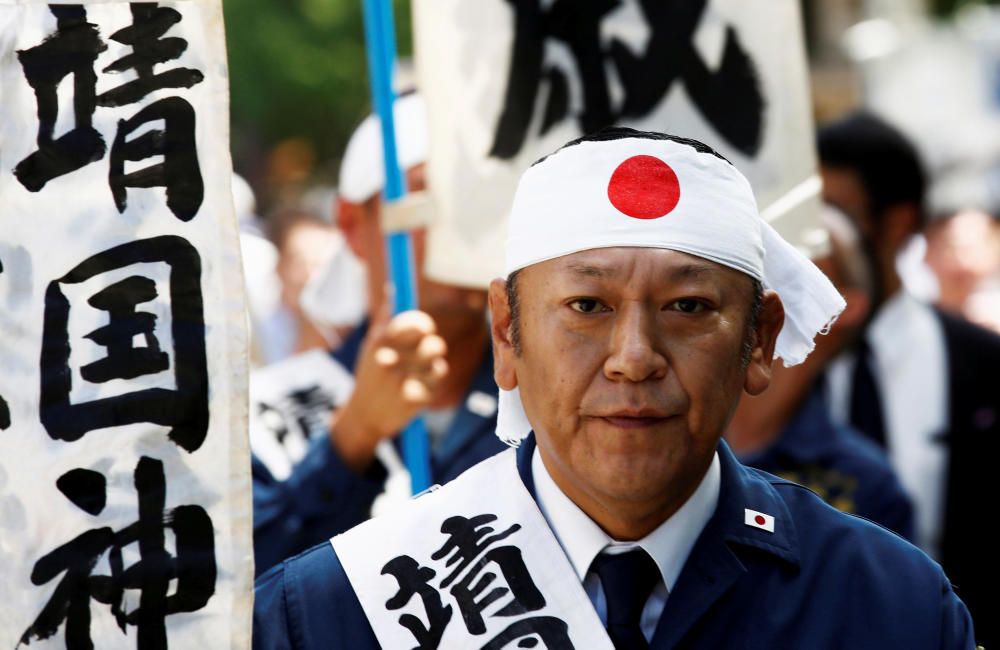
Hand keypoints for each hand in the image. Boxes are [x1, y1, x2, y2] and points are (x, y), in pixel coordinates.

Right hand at [330, 307, 448, 470]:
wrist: (362, 418)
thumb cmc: (370, 375)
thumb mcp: (371, 346)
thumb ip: (385, 318)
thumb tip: (393, 288)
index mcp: (380, 343)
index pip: (417, 324)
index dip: (425, 326)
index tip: (424, 330)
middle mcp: (391, 360)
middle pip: (434, 345)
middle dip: (435, 348)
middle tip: (429, 353)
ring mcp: (402, 382)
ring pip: (439, 366)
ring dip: (435, 368)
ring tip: (424, 373)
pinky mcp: (412, 402)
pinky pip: (436, 386)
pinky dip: (431, 386)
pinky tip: (418, 390)